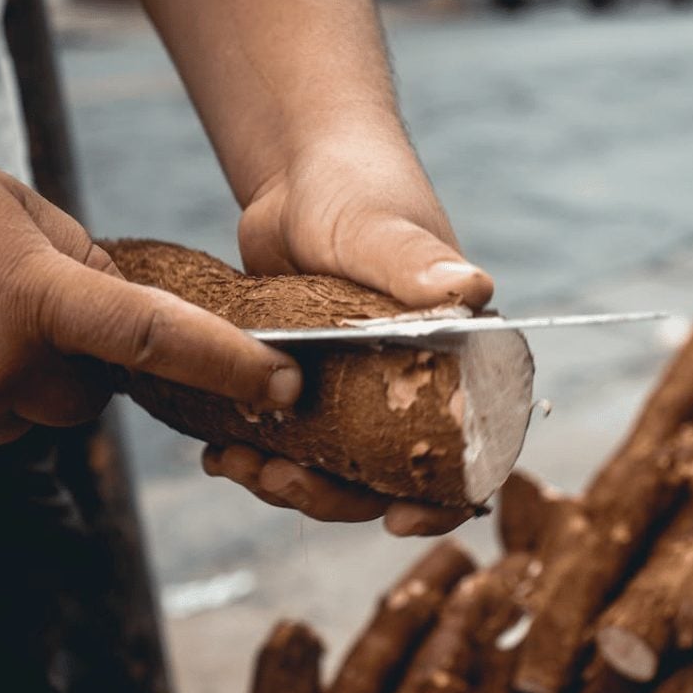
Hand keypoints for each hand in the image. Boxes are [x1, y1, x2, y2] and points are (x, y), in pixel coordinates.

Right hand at [0, 132, 300, 459]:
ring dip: (21, 379)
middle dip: (81, 364)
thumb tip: (130, 308)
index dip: (229, 364)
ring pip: (34, 414)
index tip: (284, 384)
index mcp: (30, 290)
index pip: (154, 336)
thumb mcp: (7, 204)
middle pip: (90, 394)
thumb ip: (82, 259)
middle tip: (31, 313)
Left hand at [211, 132, 494, 535]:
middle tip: (276, 481)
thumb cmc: (356, 188)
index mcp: (457, 358)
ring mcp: (358, 388)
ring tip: (231, 465)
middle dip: (332, 494)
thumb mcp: (380, 228)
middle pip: (387, 474)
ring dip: (285, 479)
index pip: (471, 449)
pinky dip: (259, 451)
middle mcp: (414, 382)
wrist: (298, 171)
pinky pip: (291, 437)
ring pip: (333, 465)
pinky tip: (219, 448)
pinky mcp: (309, 382)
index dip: (443, 498)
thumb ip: (417, 260)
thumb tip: (474, 291)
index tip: (396, 521)